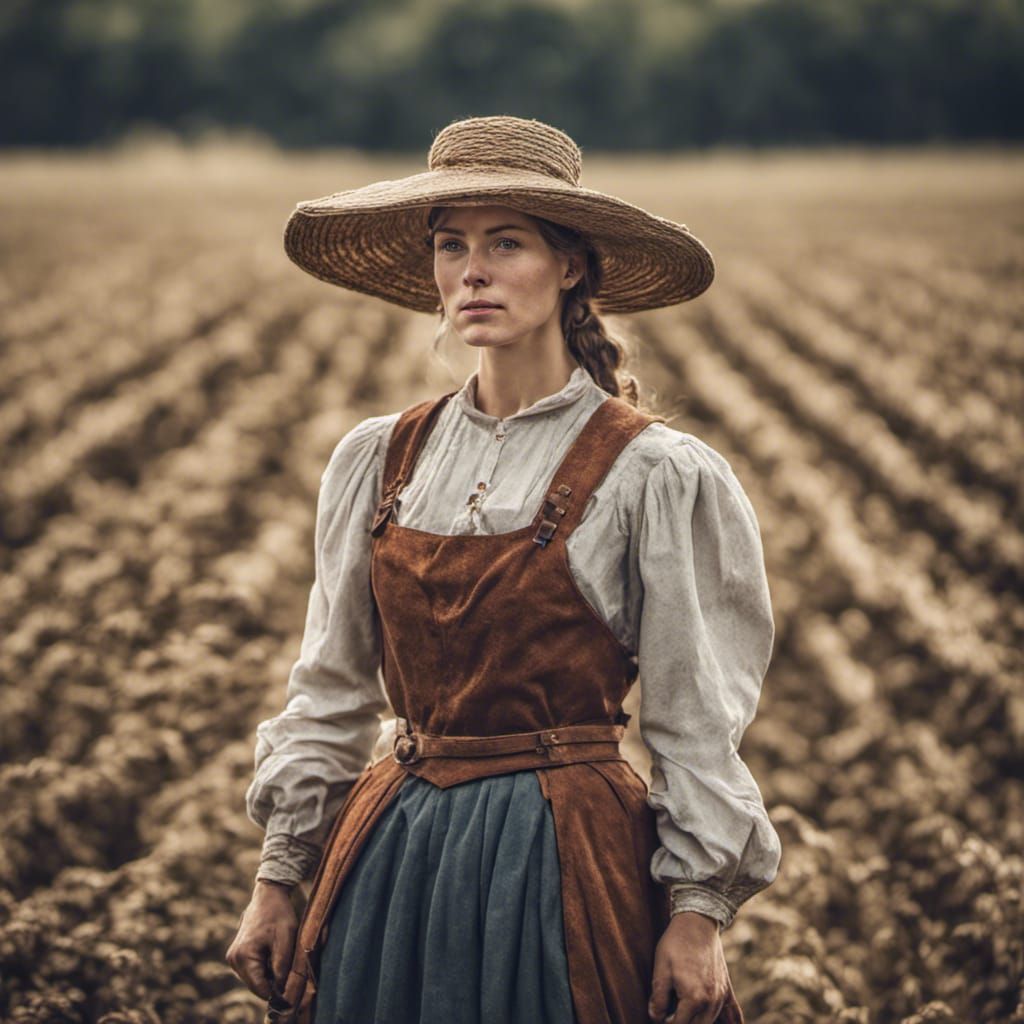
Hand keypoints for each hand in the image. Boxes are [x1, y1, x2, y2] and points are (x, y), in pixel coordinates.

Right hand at [225, 879, 298, 999]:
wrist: (268, 894)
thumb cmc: (279, 913)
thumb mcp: (286, 938)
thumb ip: (282, 965)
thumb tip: (280, 989)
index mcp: (244, 956)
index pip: (259, 988)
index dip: (276, 991)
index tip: (290, 985)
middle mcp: (233, 959)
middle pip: (255, 985)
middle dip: (272, 981)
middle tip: (286, 965)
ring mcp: (233, 957)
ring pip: (253, 979)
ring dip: (268, 973)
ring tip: (279, 954)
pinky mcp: (236, 954)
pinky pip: (251, 970)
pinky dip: (263, 967)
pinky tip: (272, 952)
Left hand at [648, 911, 731, 1022]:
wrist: (697, 923)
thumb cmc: (676, 944)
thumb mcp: (660, 969)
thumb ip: (658, 998)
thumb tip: (656, 1017)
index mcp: (693, 999)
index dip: (665, 1022)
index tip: (659, 1012)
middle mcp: (711, 1002)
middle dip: (681, 1023)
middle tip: (670, 1012)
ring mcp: (721, 996)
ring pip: (711, 1023)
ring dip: (698, 1022)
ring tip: (684, 1012)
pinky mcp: (726, 990)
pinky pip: (734, 1016)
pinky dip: (730, 1023)